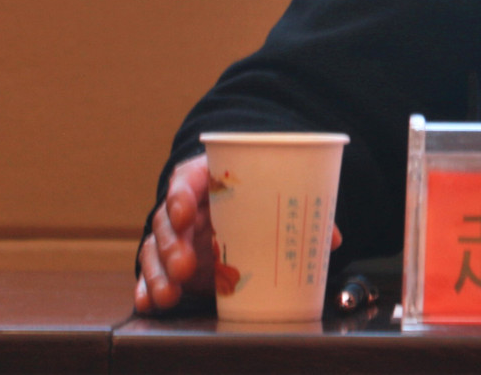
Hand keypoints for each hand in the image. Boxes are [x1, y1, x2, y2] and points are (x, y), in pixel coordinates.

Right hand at [133, 152, 342, 313]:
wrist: (235, 193)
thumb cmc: (252, 189)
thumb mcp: (271, 190)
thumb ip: (297, 209)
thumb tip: (333, 237)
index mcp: (205, 179)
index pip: (187, 181)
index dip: (182, 196)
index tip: (185, 212)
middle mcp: (183, 206)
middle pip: (168, 221)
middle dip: (172, 245)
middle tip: (184, 266)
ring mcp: (174, 234)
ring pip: (155, 250)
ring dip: (158, 273)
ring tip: (167, 294)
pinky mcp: (169, 261)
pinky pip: (152, 273)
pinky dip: (147, 288)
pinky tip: (149, 302)